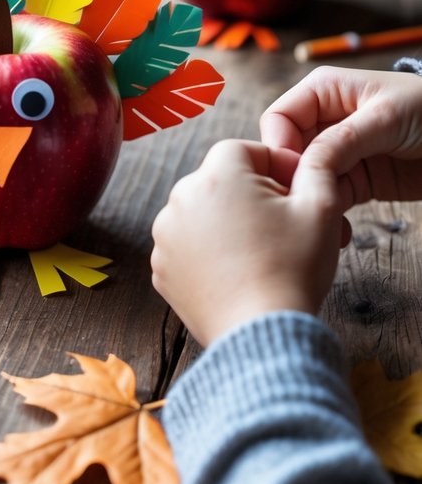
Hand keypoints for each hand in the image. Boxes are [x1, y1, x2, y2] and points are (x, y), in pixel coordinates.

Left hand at [151, 138, 344, 345]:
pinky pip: (186, 245)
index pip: (243, 150)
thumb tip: (316, 148)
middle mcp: (181, 198)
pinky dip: (207, 251)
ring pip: (202, 212)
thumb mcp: (321, 207)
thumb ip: (317, 165)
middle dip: (251, 195)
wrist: (264, 335)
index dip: (274, 166)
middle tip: (283, 225)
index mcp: (217, 175)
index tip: (295, 192)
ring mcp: (166, 235)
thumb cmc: (294, 269)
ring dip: (227, 222)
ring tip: (259, 251)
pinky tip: (235, 272)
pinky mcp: (161, 268)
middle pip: (220, 180)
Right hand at [260, 66, 421, 206]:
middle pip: (288, 152)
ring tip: (323, 222)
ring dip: (311, 200)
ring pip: (306, 178)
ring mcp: (340, 153)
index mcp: (324, 90)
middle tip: (306, 204)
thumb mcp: (385, 117)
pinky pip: (329, 197)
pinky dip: (328, 213)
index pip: (280, 117)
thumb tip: (305, 162)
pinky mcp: (356, 181)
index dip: (281, 146)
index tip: (295, 174)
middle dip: (294, 178)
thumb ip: (343, 138)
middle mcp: (325, 120)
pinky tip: (337, 229)